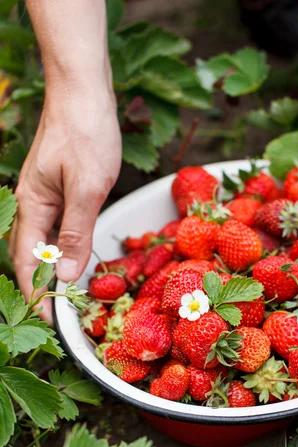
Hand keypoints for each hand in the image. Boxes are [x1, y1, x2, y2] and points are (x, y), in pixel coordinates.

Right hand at [10, 85, 121, 321]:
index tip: (49, 322)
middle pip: (32, 257)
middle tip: (62, 316)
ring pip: (44, 244)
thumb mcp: (87, 187)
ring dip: (53, 271)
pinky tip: (74, 257)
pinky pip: (56, 227)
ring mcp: (45, 196)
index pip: (28, 262)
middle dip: (43, 288)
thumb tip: (65, 274)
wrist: (83, 91)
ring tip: (68, 297)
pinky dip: (64, 248)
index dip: (37, 294)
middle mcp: (33, 205)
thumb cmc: (85, 131)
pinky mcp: (59, 189)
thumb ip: (76, 232)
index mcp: (33, 206)